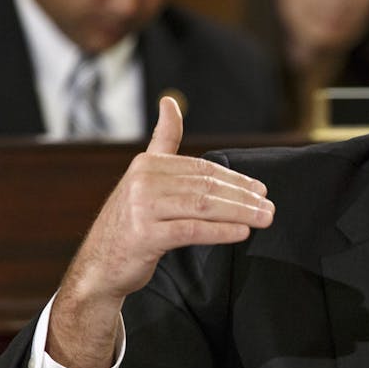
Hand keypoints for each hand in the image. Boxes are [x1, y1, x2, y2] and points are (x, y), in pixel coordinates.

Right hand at [47, 97, 274, 367]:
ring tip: (264, 219)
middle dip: (243, 197)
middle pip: (206, 187)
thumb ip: (163, 143)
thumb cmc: (131, 223)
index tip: (261, 188)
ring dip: (240, 212)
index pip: (202, 169)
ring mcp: (142, 207)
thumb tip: (170, 101)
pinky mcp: (145, 234)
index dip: (235, 179)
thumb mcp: (145, 179)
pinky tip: (242, 233)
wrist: (99, 266)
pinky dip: (221, 231)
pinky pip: (192, 230)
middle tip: (269, 207)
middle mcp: (143, 181)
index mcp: (147, 164)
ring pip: (203, 206)